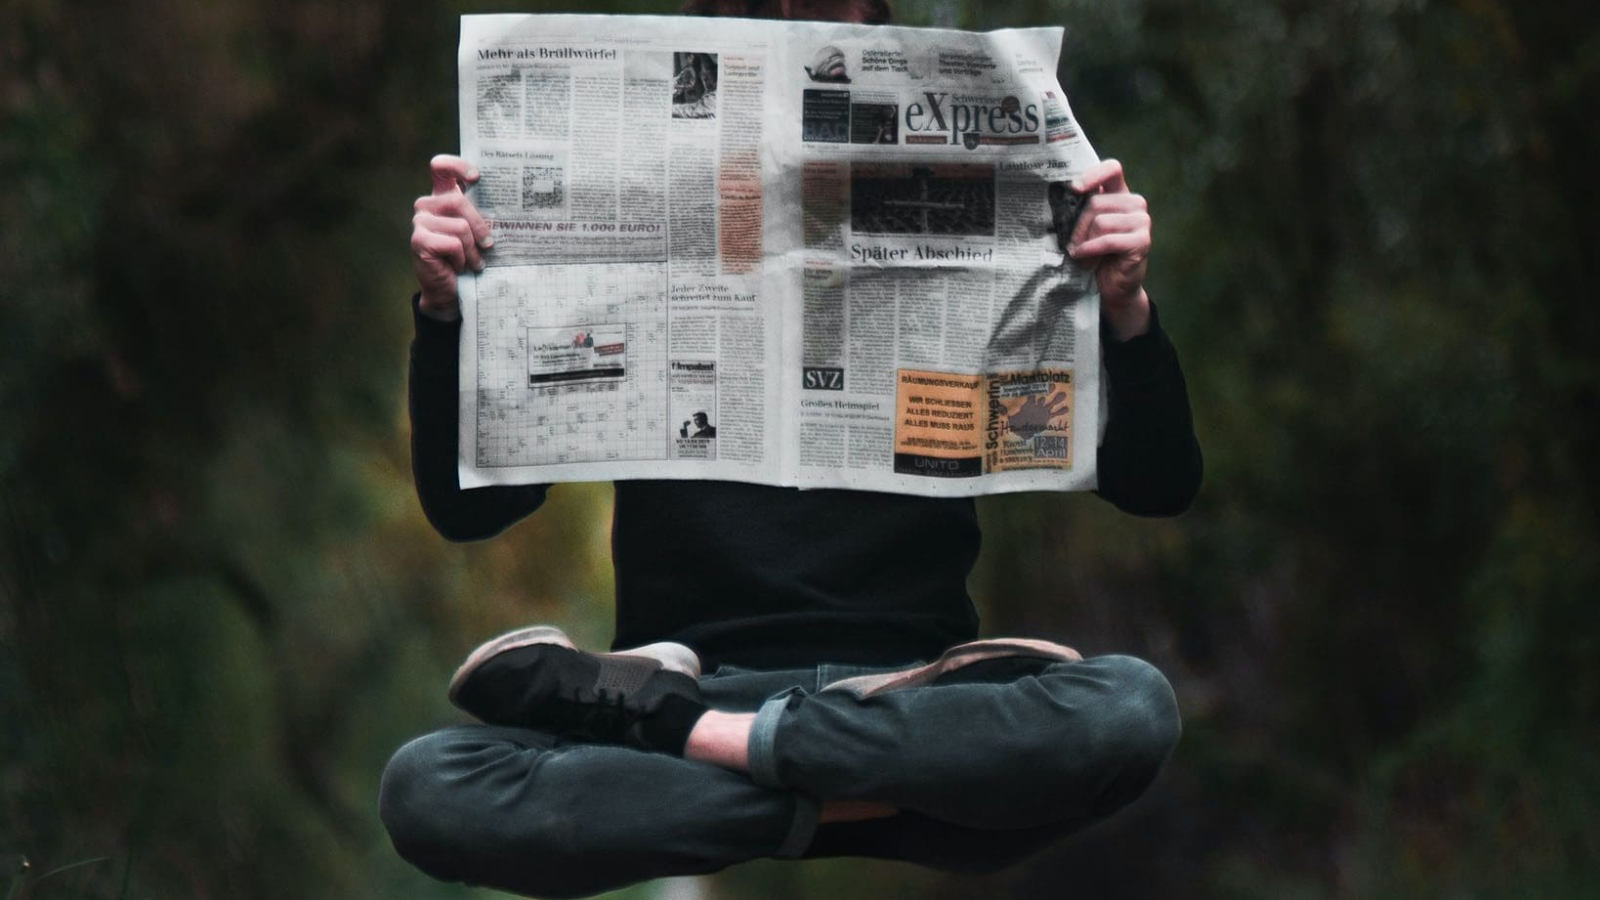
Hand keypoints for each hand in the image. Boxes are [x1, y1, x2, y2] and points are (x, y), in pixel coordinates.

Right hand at [411, 155, 493, 321]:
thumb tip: (511, 204)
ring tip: (474, 262)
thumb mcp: (478, 233)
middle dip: (480, 225)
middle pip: (459, 200)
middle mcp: (426, 205)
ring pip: (460, 226)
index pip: (441, 167)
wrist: (451, 290)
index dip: (457, 166)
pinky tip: (459, 267)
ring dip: (473, 249)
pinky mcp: (418, 241)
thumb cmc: (469, 258)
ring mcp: (419, 222)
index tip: (476, 177)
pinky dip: (462, 259)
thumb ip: (483, 214)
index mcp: (441, 196)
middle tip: (488, 245)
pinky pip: (453, 244)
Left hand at [1066, 159, 1151, 340]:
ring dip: (1084, 242)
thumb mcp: (1085, 229)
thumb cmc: (1094, 255)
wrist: (1111, 287)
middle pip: (1096, 202)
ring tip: (1081, 255)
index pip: (1112, 169)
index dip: (1093, 175)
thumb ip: (1080, 210)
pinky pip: (1107, 240)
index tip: (1074, 188)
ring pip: (1100, 221)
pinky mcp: (1142, 241)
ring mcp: (1142, 221)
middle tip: (1072, 245)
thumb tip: (1058, 197)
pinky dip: (1091, 251)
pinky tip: (1084, 260)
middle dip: (1077, 226)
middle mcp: (1134, 204)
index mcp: (1120, 194)